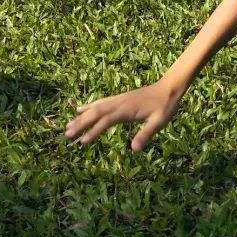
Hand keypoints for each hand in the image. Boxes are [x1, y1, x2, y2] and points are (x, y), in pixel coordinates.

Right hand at [64, 80, 183, 151]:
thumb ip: (146, 134)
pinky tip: (80, 109)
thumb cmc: (165, 106)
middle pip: (95, 113)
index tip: (82, 142)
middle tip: (67, 136)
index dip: (94, 131)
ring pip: (95, 107)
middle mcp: (119, 103)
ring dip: (81, 117)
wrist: (169, 87)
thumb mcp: (159, 122)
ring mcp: (118, 99)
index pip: (106, 121)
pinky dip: (89, 106)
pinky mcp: (120, 98)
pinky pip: (101, 102)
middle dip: (80, 124)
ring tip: (67, 127)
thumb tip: (134, 149)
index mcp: (127, 110)